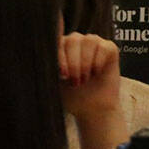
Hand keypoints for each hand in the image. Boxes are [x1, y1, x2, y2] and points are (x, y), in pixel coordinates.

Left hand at [59, 33, 126, 148]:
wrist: (92, 108)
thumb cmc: (71, 96)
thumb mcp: (54, 82)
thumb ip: (49, 67)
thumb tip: (38, 56)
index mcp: (61, 48)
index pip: (57, 41)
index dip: (60, 56)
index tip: (63, 75)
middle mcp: (77, 42)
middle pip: (73, 39)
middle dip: (74, 62)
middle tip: (75, 81)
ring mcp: (94, 43)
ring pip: (89, 40)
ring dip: (86, 63)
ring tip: (85, 79)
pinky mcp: (110, 48)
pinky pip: (104, 47)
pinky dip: (99, 62)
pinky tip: (96, 73)